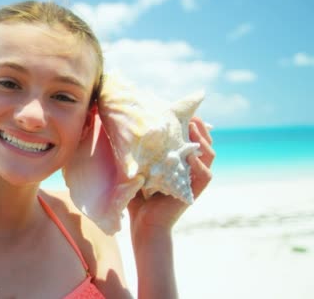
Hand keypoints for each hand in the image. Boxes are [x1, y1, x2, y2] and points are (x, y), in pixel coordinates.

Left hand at [127, 116, 214, 237]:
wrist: (143, 225)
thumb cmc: (136, 196)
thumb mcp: (137, 167)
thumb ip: (138, 152)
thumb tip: (125, 127)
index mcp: (178, 161)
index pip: (188, 137)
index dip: (188, 123)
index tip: (180, 109)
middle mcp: (189, 168)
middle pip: (203, 142)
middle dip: (199, 126)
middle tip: (191, 114)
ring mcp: (193, 180)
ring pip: (209, 155)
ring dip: (203, 140)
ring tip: (193, 127)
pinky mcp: (194, 192)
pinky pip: (205, 175)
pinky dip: (200, 164)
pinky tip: (192, 154)